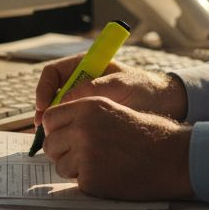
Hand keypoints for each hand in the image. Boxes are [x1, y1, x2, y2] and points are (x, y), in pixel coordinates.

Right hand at [33, 54, 186, 125]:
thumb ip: (95, 88)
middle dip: (44, 110)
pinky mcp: (89, 119)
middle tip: (43, 128)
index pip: (52, 73)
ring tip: (51, 138)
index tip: (44, 106)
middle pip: (50, 94)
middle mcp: (80, 83)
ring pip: (58, 112)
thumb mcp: (121, 84)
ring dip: (52, 124)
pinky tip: (66, 143)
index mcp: (85, 66)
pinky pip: (70, 124)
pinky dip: (65, 132)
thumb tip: (66, 99)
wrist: (165, 105)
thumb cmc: (145, 88)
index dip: (43, 88)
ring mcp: (84, 102)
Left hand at [40, 96, 193, 199]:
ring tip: (101, 164)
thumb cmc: (148, 134)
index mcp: (88, 106)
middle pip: (50, 143)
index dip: (56, 129)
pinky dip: (89, 181)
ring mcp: (85, 155)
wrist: (173, 157)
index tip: (64, 136)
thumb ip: (84, 117)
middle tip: (81, 155)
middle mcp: (82, 128)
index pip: (50, 118)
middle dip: (62, 151)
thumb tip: (54, 128)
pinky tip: (110, 175)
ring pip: (60, 165)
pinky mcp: (91, 179)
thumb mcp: (114, 111)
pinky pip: (76, 182)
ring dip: (74, 167)